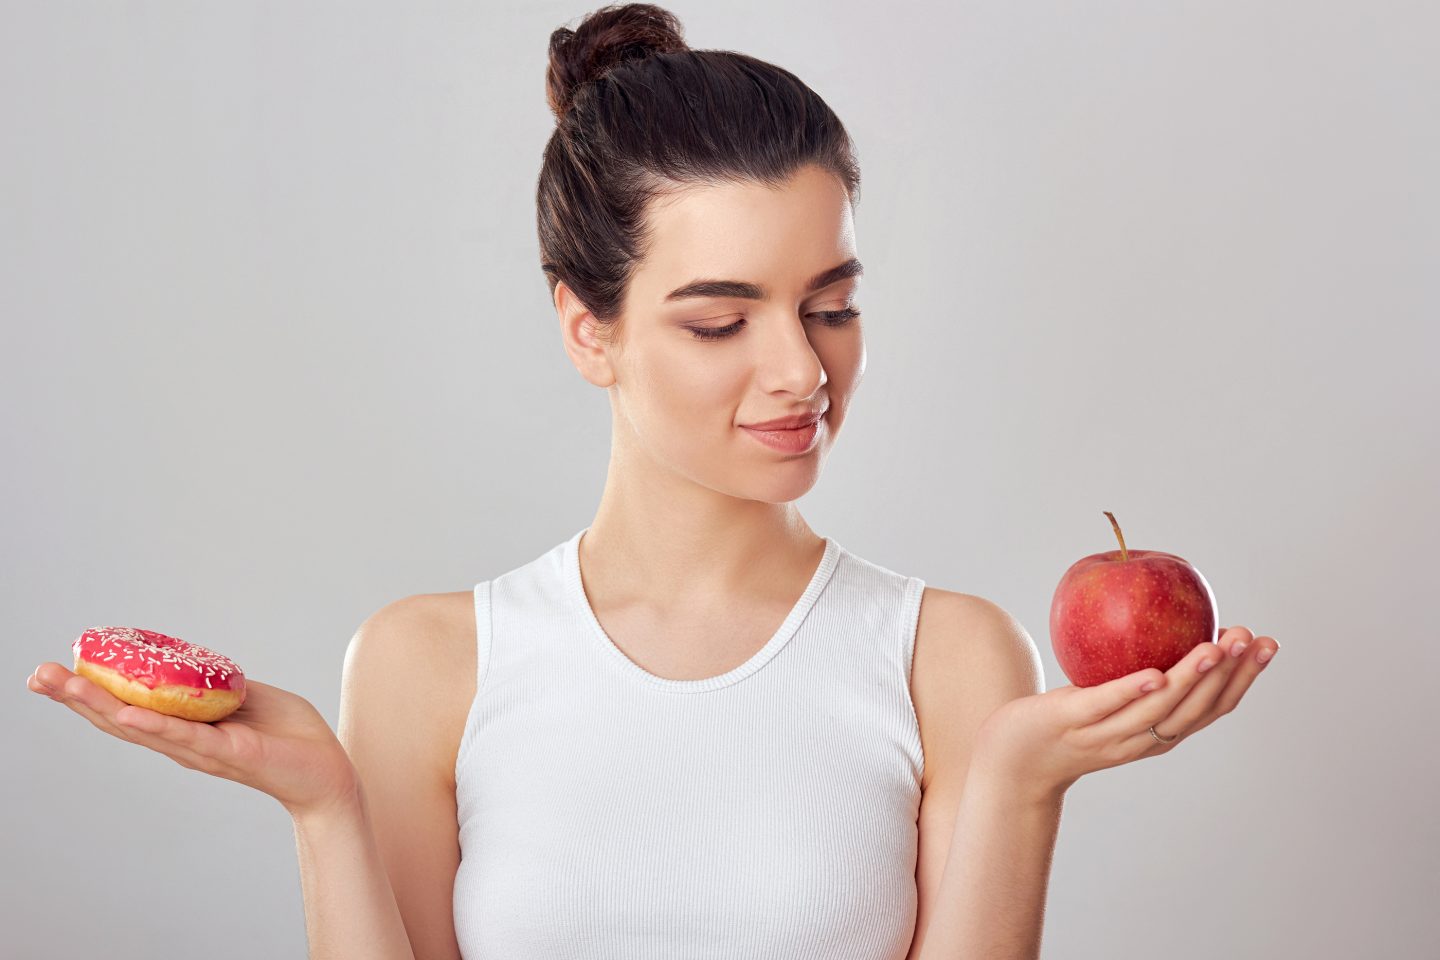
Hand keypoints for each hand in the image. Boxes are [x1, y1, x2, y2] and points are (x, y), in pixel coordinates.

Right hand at [26, 661, 358, 818]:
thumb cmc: (288, 735)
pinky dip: (156, 726)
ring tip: (64, 685)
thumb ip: (214, 685)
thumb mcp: (245, 697)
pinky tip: (126, 712)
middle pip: (118, 718)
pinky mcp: (230, 753)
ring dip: (101, 706)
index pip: (128, 706)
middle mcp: (183, 743)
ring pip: (143, 727)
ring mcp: (203, 750)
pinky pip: (187, 737)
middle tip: (35, 674)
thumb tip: (191, 661)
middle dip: (76, 696)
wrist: (327, 770)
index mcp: (184, 726)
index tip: (55, 667)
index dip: (91, 690)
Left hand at [972, 626, 1280, 801]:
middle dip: (1230, 673)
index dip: (1245, 678)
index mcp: (1159, 733)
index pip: (1213, 708)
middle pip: (1195, 710)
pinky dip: (1133, 691)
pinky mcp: (1073, 721)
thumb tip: (1170, 615)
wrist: (1014, 759)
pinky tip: (1155, 674)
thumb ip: (1142, 670)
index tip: (1268, 645)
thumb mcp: (1113, 697)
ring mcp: (1107, 732)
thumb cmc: (1067, 720)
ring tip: (1214, 647)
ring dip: (1191, 678)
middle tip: (1250, 638)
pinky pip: (1107, 704)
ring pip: (1159, 708)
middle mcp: (1141, 738)